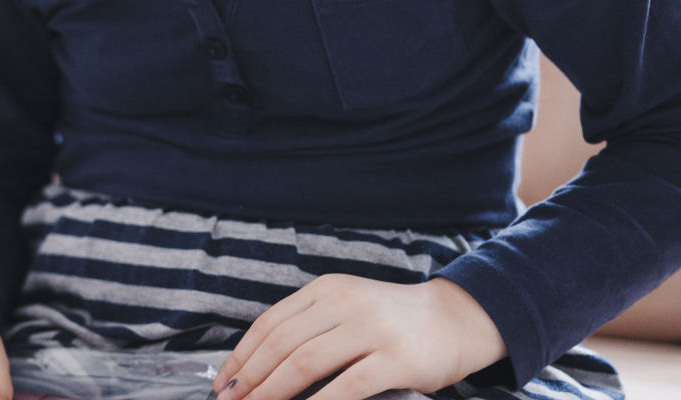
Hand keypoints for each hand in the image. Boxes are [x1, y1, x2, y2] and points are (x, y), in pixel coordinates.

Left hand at [213, 275, 505, 399]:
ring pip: (305, 363)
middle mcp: (344, 304)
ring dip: (273, 393)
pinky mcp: (397, 359)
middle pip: (282, 345)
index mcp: (326, 290)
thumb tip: (256, 366)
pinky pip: (347, 387)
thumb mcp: (346, 308)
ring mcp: (372, 330)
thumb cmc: (392, 322)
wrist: (457, 320)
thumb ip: (308, 326)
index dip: (242, 357)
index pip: (270, 324)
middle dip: (250, 379)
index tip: (223, 383)